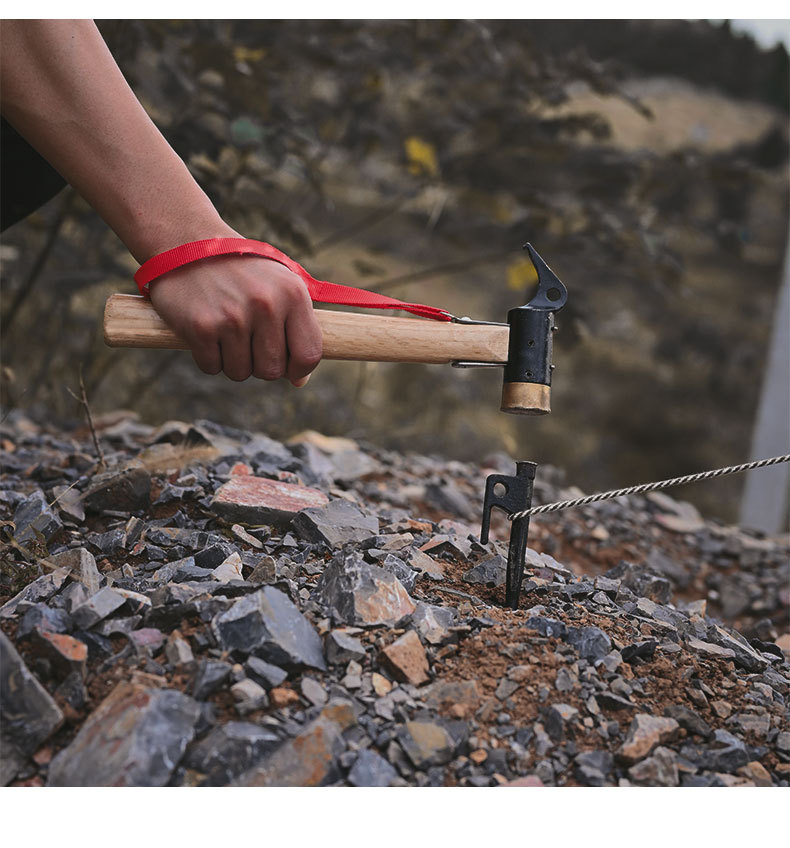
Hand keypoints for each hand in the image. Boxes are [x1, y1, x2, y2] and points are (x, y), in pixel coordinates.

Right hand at [148, 252, 322, 385]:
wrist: (187, 243)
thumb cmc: (242, 271)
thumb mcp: (280, 286)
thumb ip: (297, 328)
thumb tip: (300, 381)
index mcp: (293, 294)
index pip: (309, 354)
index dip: (299, 370)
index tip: (287, 368)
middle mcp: (266, 305)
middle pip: (272, 371)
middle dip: (259, 365)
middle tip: (247, 342)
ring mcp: (233, 317)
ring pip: (240, 373)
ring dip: (232, 361)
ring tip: (225, 332)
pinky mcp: (201, 327)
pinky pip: (211, 367)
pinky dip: (208, 357)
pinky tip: (206, 331)